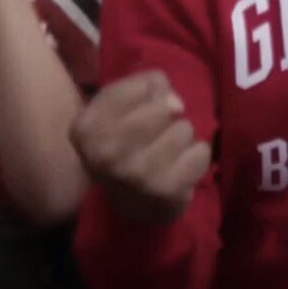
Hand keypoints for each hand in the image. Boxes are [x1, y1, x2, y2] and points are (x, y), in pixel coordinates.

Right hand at [71, 70, 211, 223]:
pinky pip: (201, 152)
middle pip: (165, 108)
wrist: (131, 202)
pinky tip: (179, 167)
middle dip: (166, 116)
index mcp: (87, 128)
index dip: (149, 92)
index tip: (140, 109)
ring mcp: (137, 174)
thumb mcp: (115, 107)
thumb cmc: (123, 143)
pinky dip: (196, 157)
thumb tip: (174, 101)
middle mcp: (106, 153)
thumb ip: (141, 86)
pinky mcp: (166, 190)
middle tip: (155, 134)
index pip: (141, 87)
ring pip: (184, 129)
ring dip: (181, 137)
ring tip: (166, 152)